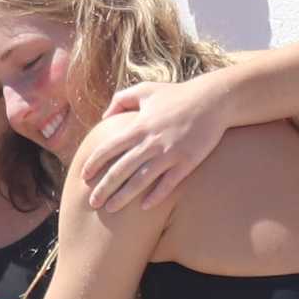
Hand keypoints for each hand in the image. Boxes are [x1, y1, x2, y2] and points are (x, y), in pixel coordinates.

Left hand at [73, 75, 230, 212]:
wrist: (214, 100)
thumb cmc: (177, 94)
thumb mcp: (146, 89)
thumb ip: (121, 99)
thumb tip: (104, 117)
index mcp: (139, 126)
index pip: (109, 148)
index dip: (94, 163)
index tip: (84, 177)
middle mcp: (151, 142)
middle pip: (120, 170)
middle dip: (103, 188)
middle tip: (91, 202)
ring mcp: (169, 154)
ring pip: (141, 181)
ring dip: (123, 197)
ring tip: (110, 209)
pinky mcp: (187, 162)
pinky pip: (168, 184)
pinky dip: (155, 196)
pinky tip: (143, 207)